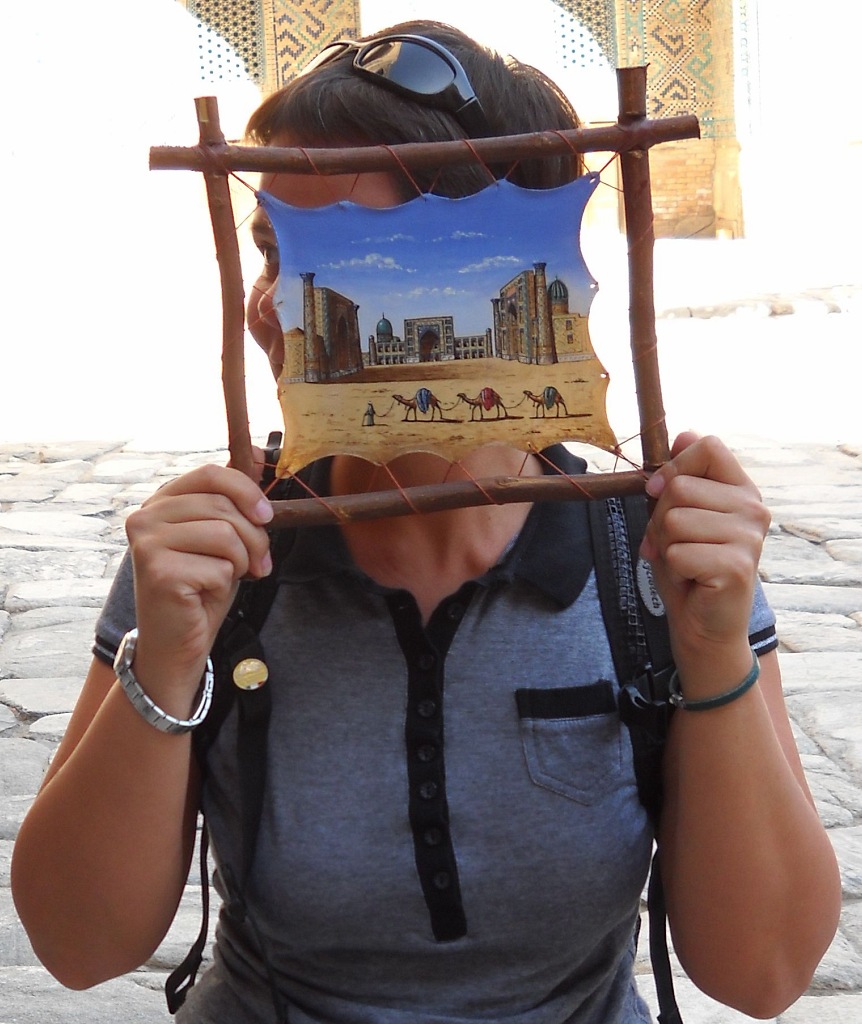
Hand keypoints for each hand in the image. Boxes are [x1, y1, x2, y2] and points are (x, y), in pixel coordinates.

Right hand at [123, 465, 273, 709]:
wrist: (177, 643)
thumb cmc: (202, 589)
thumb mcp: (222, 536)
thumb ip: (232, 498)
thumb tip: (255, 449)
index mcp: (162, 501)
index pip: (211, 473)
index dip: (247, 491)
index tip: (266, 516)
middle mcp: (146, 516)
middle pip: (223, 505)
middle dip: (254, 537)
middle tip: (256, 564)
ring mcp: (147, 542)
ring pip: (225, 534)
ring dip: (241, 561)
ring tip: (230, 578)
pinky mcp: (157, 570)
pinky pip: (219, 566)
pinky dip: (224, 584)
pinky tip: (205, 595)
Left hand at [640, 433, 770, 664]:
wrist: (701, 622)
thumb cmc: (688, 565)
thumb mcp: (678, 513)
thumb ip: (681, 476)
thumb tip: (683, 432)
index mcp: (741, 489)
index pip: (708, 446)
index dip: (674, 465)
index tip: (657, 490)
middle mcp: (753, 508)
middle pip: (679, 486)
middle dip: (660, 518)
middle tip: (674, 544)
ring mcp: (749, 537)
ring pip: (673, 519)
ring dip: (665, 545)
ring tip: (684, 561)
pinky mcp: (737, 565)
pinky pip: (678, 551)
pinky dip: (673, 567)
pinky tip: (693, 578)